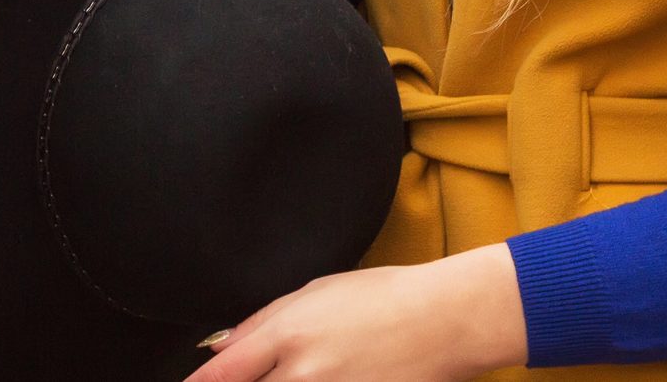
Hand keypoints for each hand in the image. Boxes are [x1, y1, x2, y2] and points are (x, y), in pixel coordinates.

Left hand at [187, 247, 527, 381]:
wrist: (446, 319)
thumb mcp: (317, 292)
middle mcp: (301, 375)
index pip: (220, 376)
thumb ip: (263, 322)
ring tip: (304, 370)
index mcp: (287, 336)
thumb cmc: (389, 296)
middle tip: (255, 374)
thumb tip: (223, 347)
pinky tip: (332, 378)